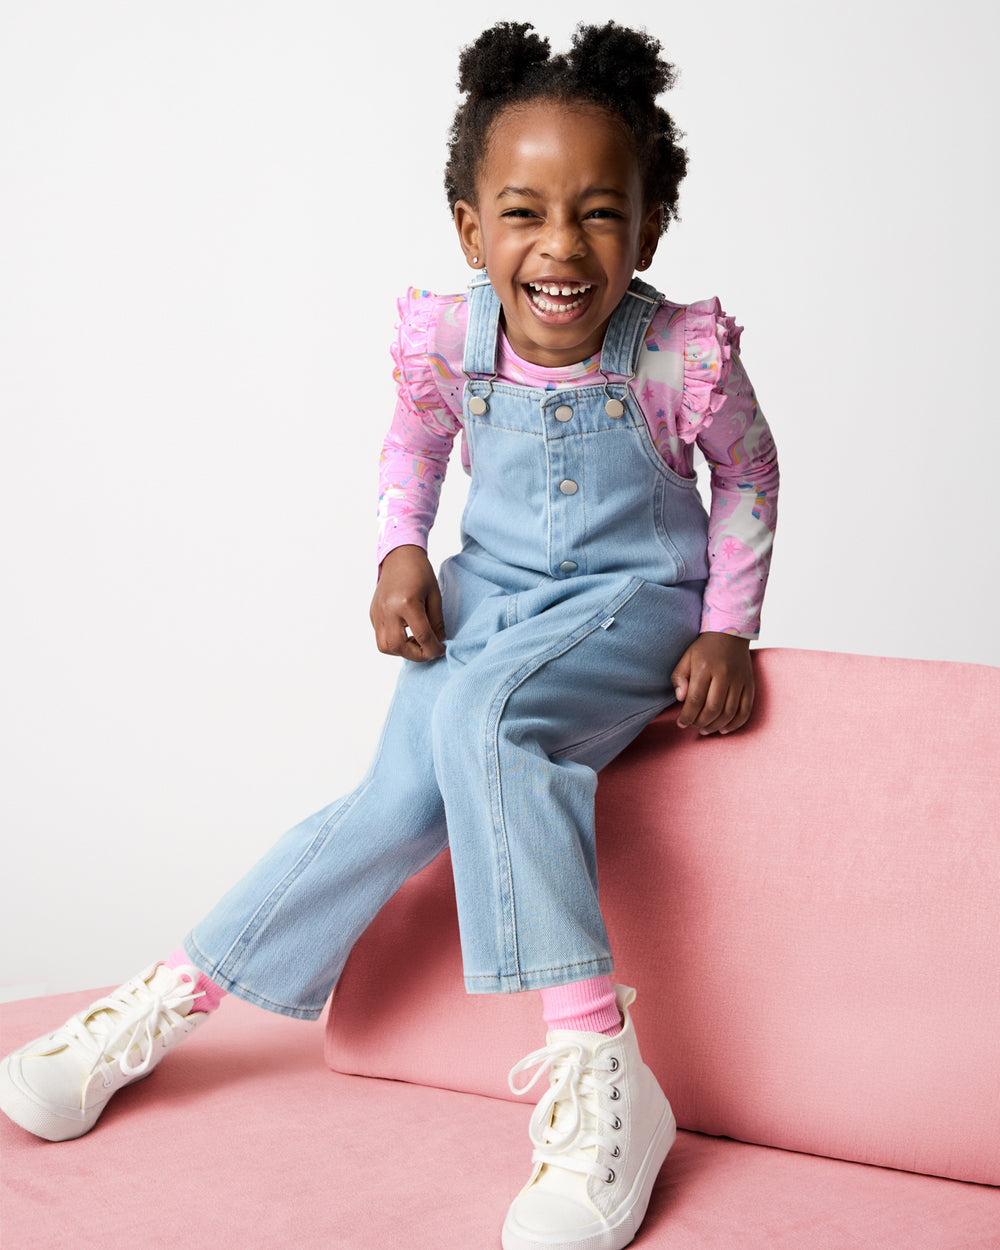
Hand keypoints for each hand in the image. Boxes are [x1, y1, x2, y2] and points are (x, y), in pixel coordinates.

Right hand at [369, 545, 446, 661]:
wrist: (399, 556)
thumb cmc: (420, 572)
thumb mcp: (435, 596)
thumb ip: (437, 622)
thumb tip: (439, 642)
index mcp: (406, 603)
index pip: (422, 636)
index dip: (434, 648)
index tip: (441, 650)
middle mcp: (388, 610)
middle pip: (398, 647)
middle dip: (416, 655)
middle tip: (427, 651)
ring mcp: (377, 612)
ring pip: (385, 646)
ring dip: (401, 651)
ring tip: (415, 642)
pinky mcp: (373, 614)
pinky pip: (381, 636)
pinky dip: (394, 641)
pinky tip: (405, 632)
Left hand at [670, 632, 754, 735]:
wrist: (731, 632)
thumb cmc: (704, 648)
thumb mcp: (686, 658)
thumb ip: (679, 678)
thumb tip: (680, 699)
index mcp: (705, 667)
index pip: (695, 699)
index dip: (687, 716)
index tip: (681, 723)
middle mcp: (724, 674)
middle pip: (712, 708)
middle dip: (700, 722)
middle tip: (693, 726)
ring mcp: (739, 680)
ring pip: (729, 712)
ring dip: (716, 726)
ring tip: (705, 729)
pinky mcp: (750, 684)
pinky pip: (746, 710)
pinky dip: (736, 723)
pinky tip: (724, 729)